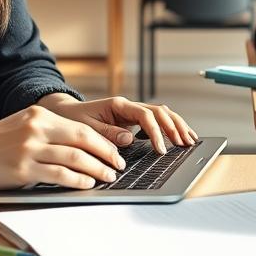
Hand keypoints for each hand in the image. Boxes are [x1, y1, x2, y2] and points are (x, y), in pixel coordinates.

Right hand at [0, 104, 126, 189]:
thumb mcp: (23, 126)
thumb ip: (49, 132)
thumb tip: (83, 147)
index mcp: (40, 115)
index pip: (82, 127)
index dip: (104, 141)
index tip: (117, 152)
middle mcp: (37, 128)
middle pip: (84, 140)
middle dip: (107, 154)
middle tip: (119, 166)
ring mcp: (29, 149)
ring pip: (75, 158)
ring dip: (97, 169)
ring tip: (107, 177)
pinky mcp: (22, 170)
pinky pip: (59, 175)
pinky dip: (78, 181)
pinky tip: (86, 184)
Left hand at [38, 93, 196, 154]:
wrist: (66, 114)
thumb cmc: (73, 120)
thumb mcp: (86, 129)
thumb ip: (107, 134)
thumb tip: (129, 139)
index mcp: (118, 105)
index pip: (145, 115)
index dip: (156, 132)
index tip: (161, 150)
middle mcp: (128, 106)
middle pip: (160, 111)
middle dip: (174, 127)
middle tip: (184, 144)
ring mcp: (132, 112)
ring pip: (162, 114)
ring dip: (176, 126)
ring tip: (189, 140)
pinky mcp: (133, 120)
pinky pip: (156, 120)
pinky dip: (169, 127)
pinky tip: (178, 137)